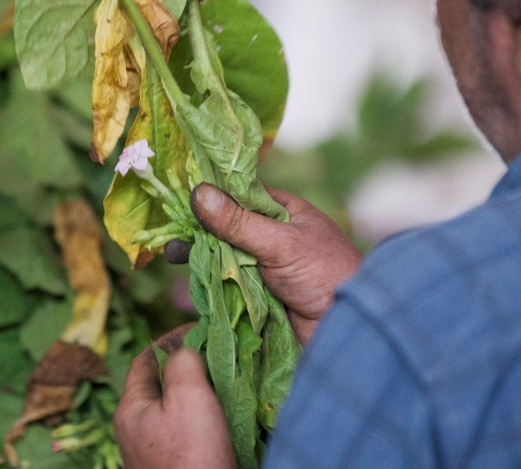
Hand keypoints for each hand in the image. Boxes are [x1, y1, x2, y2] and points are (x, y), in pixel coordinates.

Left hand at [114, 324, 236, 468]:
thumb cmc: (192, 455)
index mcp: (130, 409)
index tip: (201, 330)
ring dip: (197, 389)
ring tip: (223, 379)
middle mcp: (135, 429)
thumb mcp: (188, 396)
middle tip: (216, 353)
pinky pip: (184, 428)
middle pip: (159, 382)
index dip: (171, 339)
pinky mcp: (171, 464)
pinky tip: (222, 413)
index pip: (145, 359)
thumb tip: (184, 348)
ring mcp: (152, 450)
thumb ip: (182, 362)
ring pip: (173, 405)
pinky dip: (202, 413)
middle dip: (186, 363)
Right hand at [171, 183, 362, 344]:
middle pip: (228, 227)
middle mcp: (273, 235)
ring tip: (174, 256)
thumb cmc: (326, 274)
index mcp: (284, 211)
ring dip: (203, 256)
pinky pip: (230, 283)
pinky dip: (213, 281)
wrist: (349, 328)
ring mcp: (266, 265)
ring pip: (226, 256)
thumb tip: (198, 192)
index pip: (240, 195)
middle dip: (201, 231)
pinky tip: (191, 278)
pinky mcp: (261, 294)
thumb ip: (238, 222)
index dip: (211, 196)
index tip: (178, 197)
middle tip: (171, 236)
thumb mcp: (280, 242)